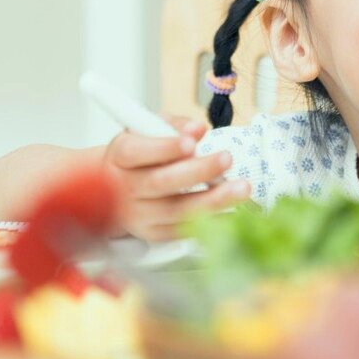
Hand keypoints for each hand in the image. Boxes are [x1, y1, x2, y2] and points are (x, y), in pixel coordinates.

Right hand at [103, 114, 251, 241]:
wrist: (116, 190)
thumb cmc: (139, 155)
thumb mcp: (147, 129)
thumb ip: (173, 125)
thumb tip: (198, 128)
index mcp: (121, 156)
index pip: (137, 152)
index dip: (165, 148)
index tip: (192, 143)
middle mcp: (126, 188)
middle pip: (161, 183)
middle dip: (197, 171)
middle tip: (227, 158)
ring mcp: (139, 215)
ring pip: (177, 211)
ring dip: (213, 200)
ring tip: (242, 188)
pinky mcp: (153, 234)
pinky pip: (184, 230)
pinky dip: (211, 222)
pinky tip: (234, 212)